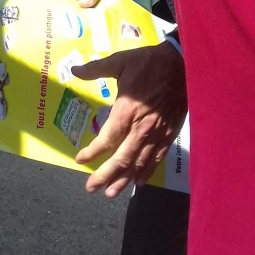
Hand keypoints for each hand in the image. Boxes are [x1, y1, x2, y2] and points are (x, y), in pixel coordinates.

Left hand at [73, 41, 186, 197]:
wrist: (181, 65)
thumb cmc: (148, 63)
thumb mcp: (119, 62)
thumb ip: (96, 69)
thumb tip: (73, 70)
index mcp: (126, 111)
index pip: (106, 140)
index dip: (92, 152)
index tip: (80, 160)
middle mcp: (140, 128)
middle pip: (121, 159)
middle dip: (105, 175)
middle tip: (91, 188)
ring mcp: (157, 134)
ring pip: (138, 163)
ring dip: (124, 180)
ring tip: (111, 193)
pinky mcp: (169, 134)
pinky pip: (157, 158)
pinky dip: (147, 172)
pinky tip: (139, 182)